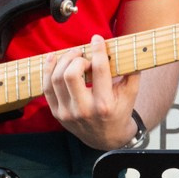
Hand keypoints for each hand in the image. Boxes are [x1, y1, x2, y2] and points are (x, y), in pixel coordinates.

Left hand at [45, 35, 142, 149]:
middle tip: (83, 54)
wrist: (106, 138)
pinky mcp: (57, 113)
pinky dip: (48, 70)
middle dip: (77, 58)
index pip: (99, 70)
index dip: (98, 50)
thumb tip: (129, 49)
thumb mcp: (131, 94)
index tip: (97, 38)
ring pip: (57, 79)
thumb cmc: (119, 111)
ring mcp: (68, 113)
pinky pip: (47, 88)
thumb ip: (131, 72)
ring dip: (63, 61)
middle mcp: (84, 110)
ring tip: (73, 55)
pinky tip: (53, 58)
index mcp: (105, 105)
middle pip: (72, 74)